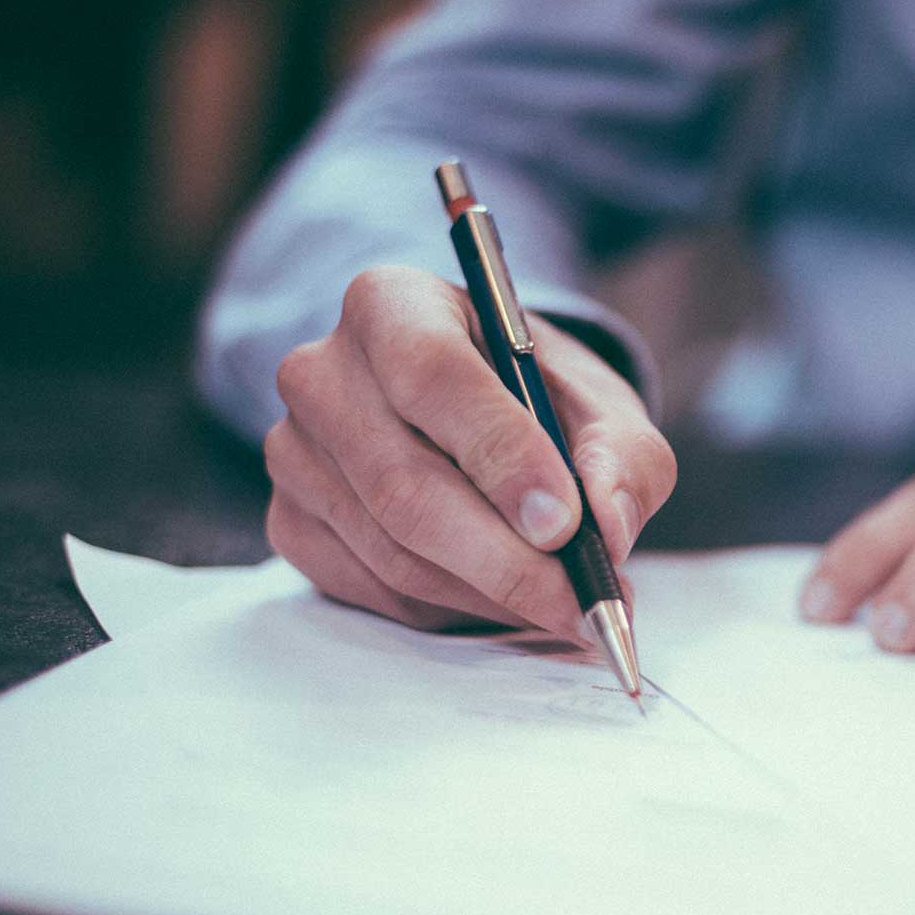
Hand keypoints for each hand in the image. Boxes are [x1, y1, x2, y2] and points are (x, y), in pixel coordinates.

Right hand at [262, 265, 675, 636]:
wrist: (479, 415)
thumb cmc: (538, 399)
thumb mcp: (602, 406)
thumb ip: (623, 457)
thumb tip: (609, 526)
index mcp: (392, 305)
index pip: (432, 375)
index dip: (501, 455)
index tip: (564, 524)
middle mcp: (322, 372)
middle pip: (405, 485)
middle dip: (507, 560)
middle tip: (582, 603)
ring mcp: (294, 452)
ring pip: (394, 551)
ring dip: (490, 594)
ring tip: (563, 605)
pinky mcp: (291, 522)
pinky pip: (375, 589)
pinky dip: (452, 609)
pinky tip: (503, 597)